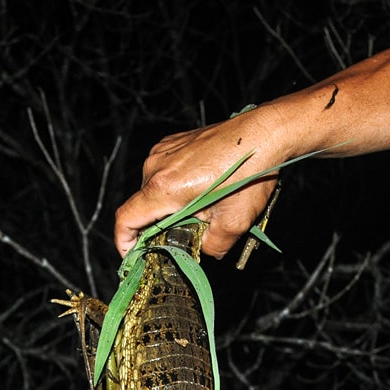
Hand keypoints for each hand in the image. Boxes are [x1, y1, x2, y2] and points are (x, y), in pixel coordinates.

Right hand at [114, 111, 283, 259]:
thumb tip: (204, 251)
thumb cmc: (251, 172)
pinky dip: (176, 186)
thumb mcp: (234, 222)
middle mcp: (156, 166)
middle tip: (184, 236)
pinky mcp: (174, 142)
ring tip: (201, 208)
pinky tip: (202, 188)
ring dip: (170, 205)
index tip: (134, 256)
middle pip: (142, 207)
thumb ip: (212, 246)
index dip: (124, 243)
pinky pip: (164, 172)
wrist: (265, 133)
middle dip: (158, 226)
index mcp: (164, 188)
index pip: (126, 220)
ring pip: (155, 190)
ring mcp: (163, 151)